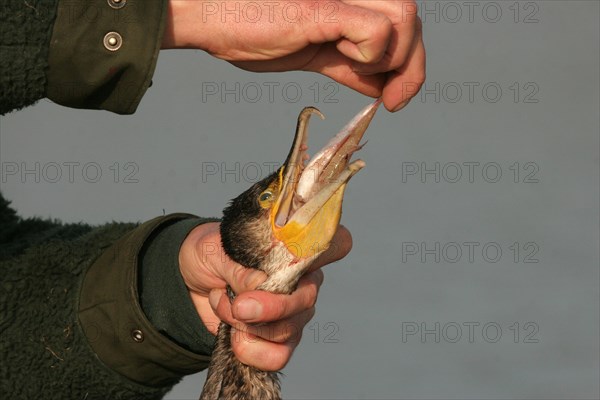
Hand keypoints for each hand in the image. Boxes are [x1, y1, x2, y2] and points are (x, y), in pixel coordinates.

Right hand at [162, 0, 424, 111]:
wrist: (210, 15)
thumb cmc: (250, 29)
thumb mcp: (311, 52)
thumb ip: (347, 64)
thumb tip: (380, 85)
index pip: (403, 22)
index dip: (411, 59)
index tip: (397, 95)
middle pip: (412, 20)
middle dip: (412, 66)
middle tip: (395, 101)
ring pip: (405, 19)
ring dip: (390, 60)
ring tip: (355, 69)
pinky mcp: (325, 6)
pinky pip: (376, 31)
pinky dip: (370, 56)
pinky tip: (341, 56)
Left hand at [178, 222, 351, 370]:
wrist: (190, 282)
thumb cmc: (210, 255)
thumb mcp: (215, 250)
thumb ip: (239, 267)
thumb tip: (259, 284)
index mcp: (295, 249)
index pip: (335, 244)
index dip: (332, 249)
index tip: (303, 256)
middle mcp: (303, 282)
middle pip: (306, 299)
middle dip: (270, 307)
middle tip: (239, 305)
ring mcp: (293, 313)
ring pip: (288, 330)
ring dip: (247, 324)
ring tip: (227, 306)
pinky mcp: (277, 341)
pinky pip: (278, 356)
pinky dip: (249, 349)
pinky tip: (233, 333)